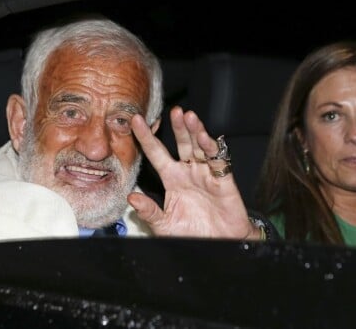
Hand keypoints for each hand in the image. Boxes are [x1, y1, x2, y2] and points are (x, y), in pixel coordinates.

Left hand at [128, 106, 260, 239]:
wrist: (217, 246)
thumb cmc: (191, 234)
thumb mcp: (164, 225)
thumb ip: (149, 211)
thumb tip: (131, 198)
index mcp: (172, 179)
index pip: (157, 153)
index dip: (147, 137)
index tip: (135, 121)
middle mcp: (189, 172)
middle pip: (182, 144)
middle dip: (178, 127)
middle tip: (173, 110)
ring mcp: (206, 174)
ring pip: (200, 147)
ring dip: (195, 131)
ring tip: (188, 117)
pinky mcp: (223, 180)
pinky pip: (217, 160)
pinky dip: (211, 148)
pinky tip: (204, 138)